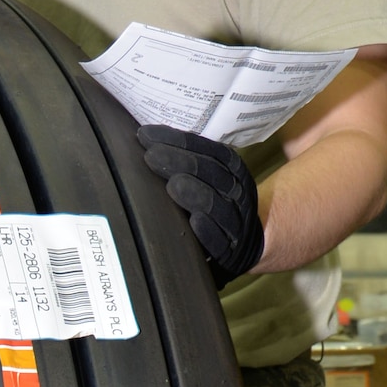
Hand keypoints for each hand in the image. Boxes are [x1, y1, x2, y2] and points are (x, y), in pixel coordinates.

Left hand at [136, 125, 264, 285]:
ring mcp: (237, 223)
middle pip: (212, 173)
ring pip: (219, 206)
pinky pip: (222, 241)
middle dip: (180, 162)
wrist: (241, 245)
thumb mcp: (207, 179)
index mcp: (232, 171)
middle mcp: (238, 193)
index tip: (147, 135)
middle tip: (151, 155)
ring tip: (173, 185)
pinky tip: (194, 221)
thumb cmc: (212, 204)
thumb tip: (144, 140)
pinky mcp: (231, 251)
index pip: (210, 150)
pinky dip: (209, 231)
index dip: (180, 141)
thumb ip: (184, 162)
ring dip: (195, 194)